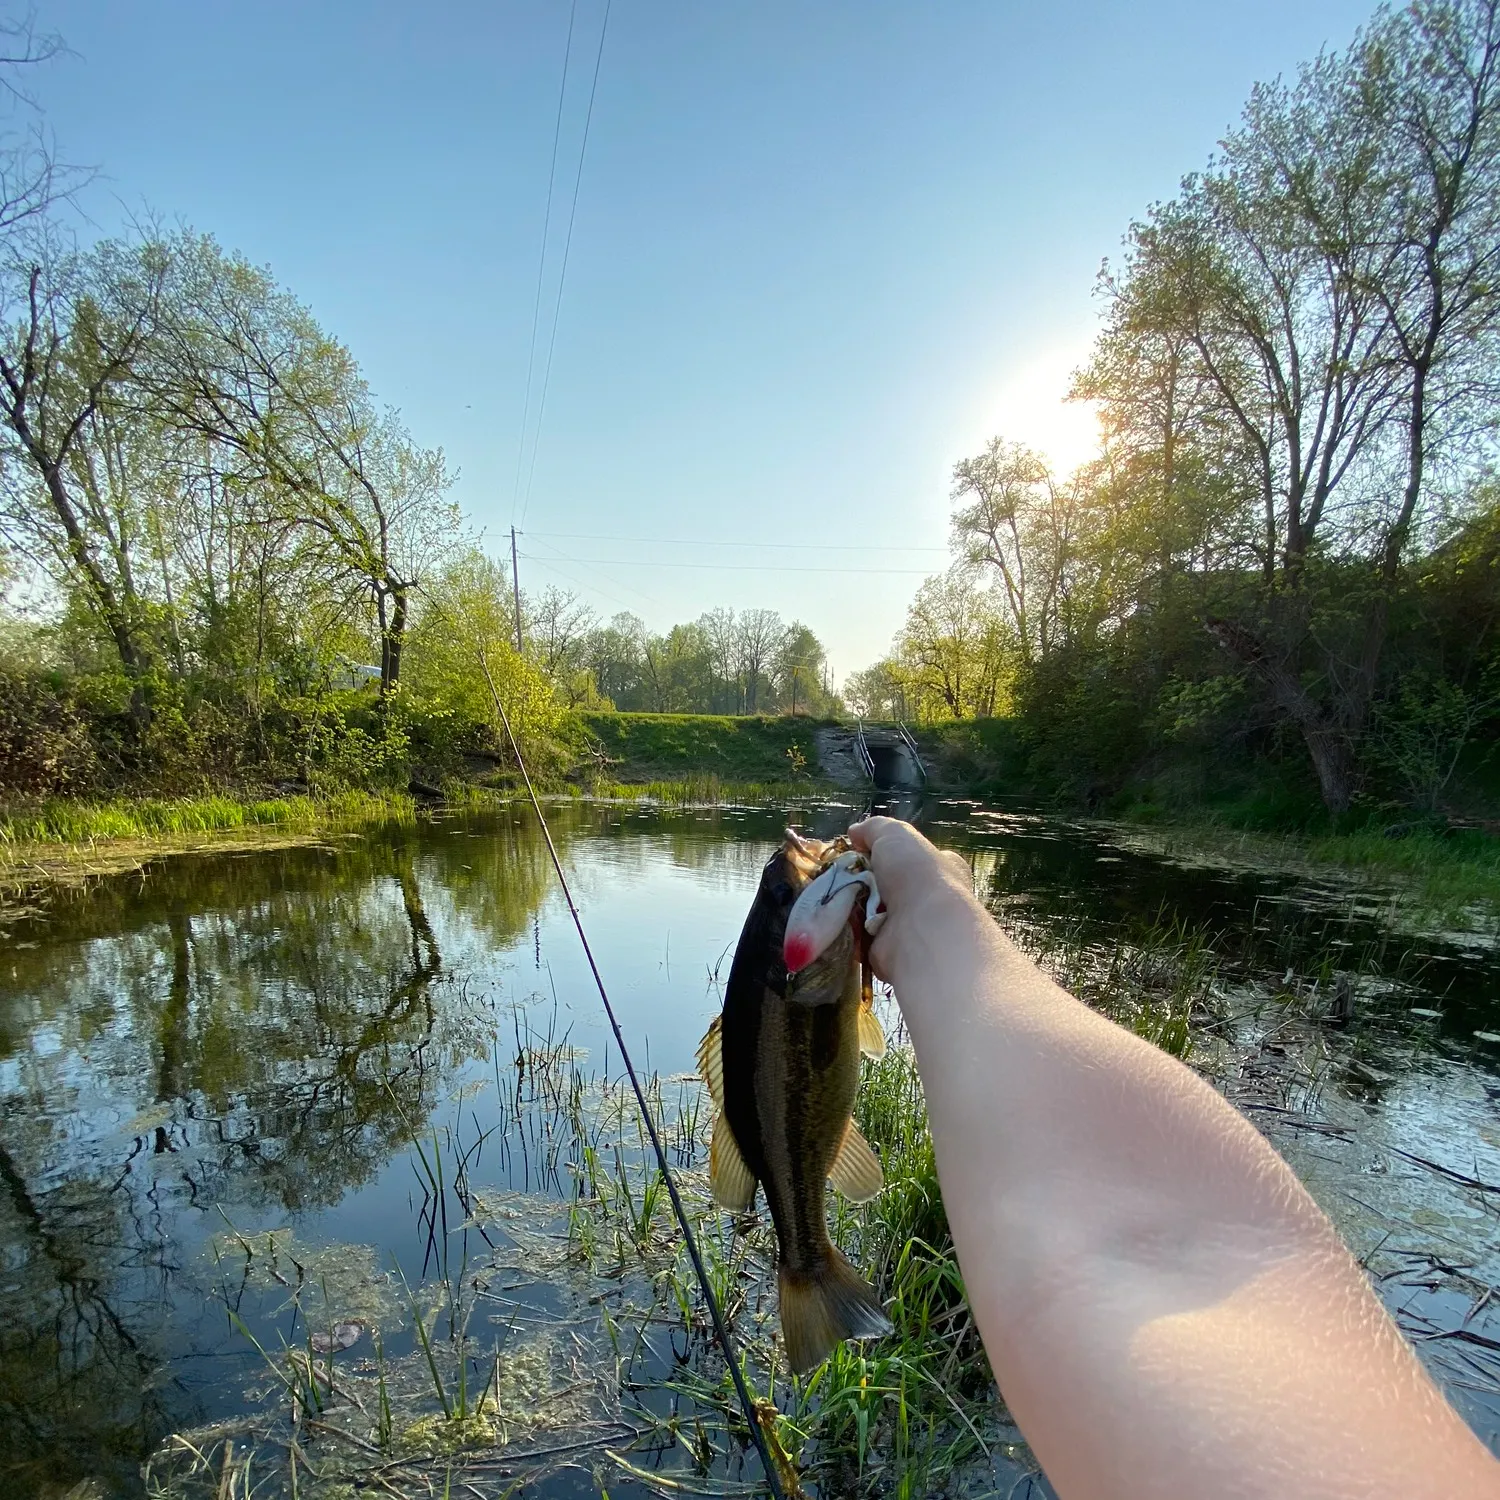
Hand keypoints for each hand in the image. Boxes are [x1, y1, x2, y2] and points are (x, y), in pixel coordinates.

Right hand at [847, 816, 973, 981]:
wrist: (921, 930)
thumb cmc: (916, 875)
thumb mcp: (894, 834)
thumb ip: (874, 828)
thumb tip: (855, 832)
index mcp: (943, 869)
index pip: (914, 857)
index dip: (888, 853)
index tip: (860, 851)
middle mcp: (931, 899)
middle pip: (887, 884)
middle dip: (865, 880)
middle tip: (842, 875)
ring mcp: (912, 927)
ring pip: (871, 910)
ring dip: (854, 904)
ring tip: (836, 896)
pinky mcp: (891, 950)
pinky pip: (861, 936)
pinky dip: (850, 929)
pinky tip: (839, 920)